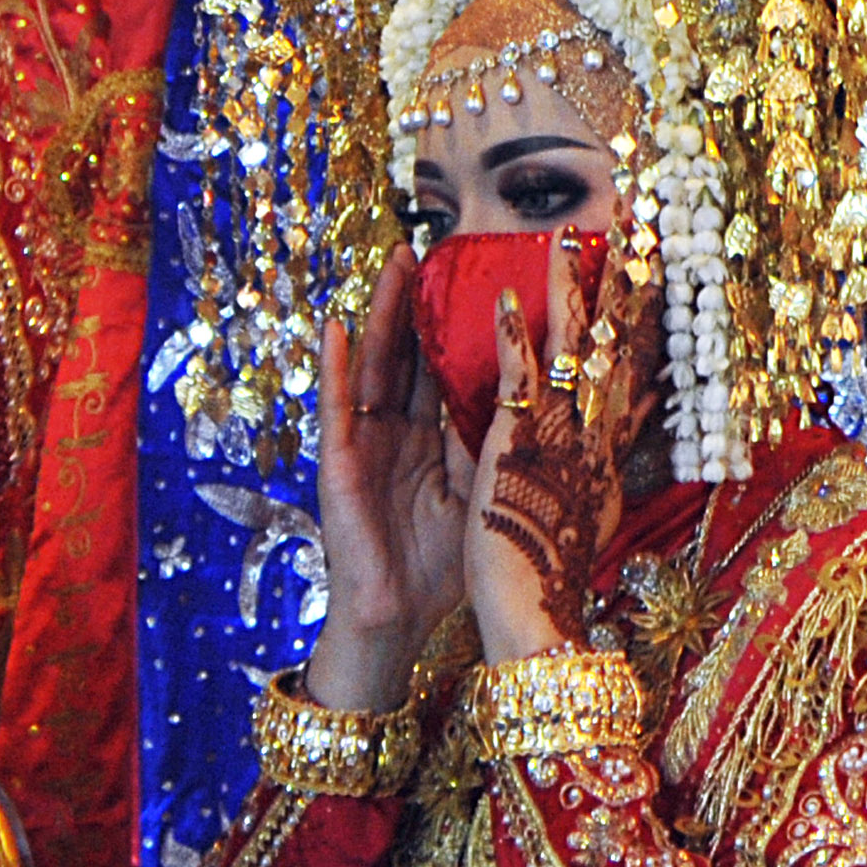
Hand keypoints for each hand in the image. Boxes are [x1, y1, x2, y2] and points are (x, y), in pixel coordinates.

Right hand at [305, 248, 465, 712]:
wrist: (399, 619)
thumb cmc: (441, 566)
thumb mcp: (479, 489)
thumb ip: (491, 440)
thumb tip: (530, 391)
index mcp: (426, 438)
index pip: (439, 367)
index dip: (449, 324)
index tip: (467, 274)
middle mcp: (393, 432)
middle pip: (406, 354)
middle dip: (413, 302)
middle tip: (426, 246)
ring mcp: (363, 443)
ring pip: (375, 365)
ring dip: (379, 314)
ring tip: (391, 264)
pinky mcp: (338, 461)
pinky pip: (337, 405)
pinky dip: (335, 365)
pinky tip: (335, 325)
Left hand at [464, 250, 633, 666]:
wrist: (534, 615)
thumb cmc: (555, 564)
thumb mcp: (600, 499)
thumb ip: (618, 450)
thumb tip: (642, 409)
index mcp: (606, 444)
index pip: (634, 362)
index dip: (646, 309)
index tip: (658, 260)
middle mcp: (592, 433)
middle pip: (617, 343)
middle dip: (627, 280)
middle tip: (641, 223)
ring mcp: (557, 436)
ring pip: (571, 350)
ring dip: (572, 290)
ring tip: (573, 236)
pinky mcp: (516, 445)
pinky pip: (519, 381)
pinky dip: (518, 338)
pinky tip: (514, 299)